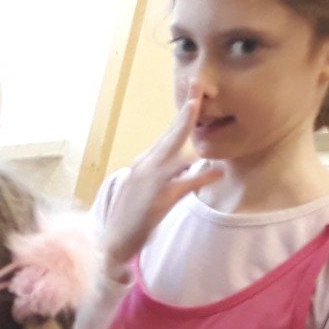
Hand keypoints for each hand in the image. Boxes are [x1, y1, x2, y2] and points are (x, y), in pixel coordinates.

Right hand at [101, 94, 224, 280]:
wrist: (111, 242)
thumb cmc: (130, 218)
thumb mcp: (146, 190)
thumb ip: (166, 175)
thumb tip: (188, 165)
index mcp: (143, 164)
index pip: (167, 135)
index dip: (182, 115)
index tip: (193, 93)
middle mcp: (145, 167)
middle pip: (170, 135)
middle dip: (186, 111)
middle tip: (198, 87)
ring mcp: (150, 181)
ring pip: (176, 153)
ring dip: (188, 135)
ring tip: (200, 117)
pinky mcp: (158, 199)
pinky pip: (185, 184)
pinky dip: (202, 177)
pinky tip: (216, 173)